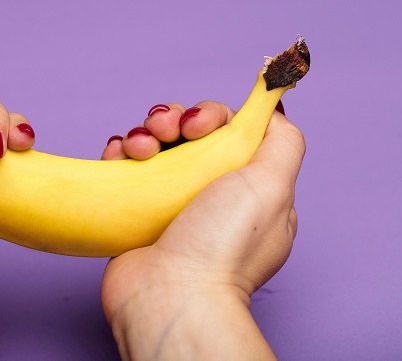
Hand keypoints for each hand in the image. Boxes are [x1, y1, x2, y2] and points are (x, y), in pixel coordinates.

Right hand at [100, 101, 304, 359]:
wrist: (170, 297)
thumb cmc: (223, 247)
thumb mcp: (273, 187)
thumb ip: (281, 140)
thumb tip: (276, 103)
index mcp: (248, 189)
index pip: (230, 130)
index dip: (211, 116)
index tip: (199, 126)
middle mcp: (210, 194)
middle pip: (189, 133)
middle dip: (173, 120)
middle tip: (165, 132)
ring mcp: (170, 204)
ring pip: (155, 145)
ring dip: (144, 133)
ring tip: (140, 149)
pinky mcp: (135, 213)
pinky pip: (124, 167)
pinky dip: (119, 152)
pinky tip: (119, 155)